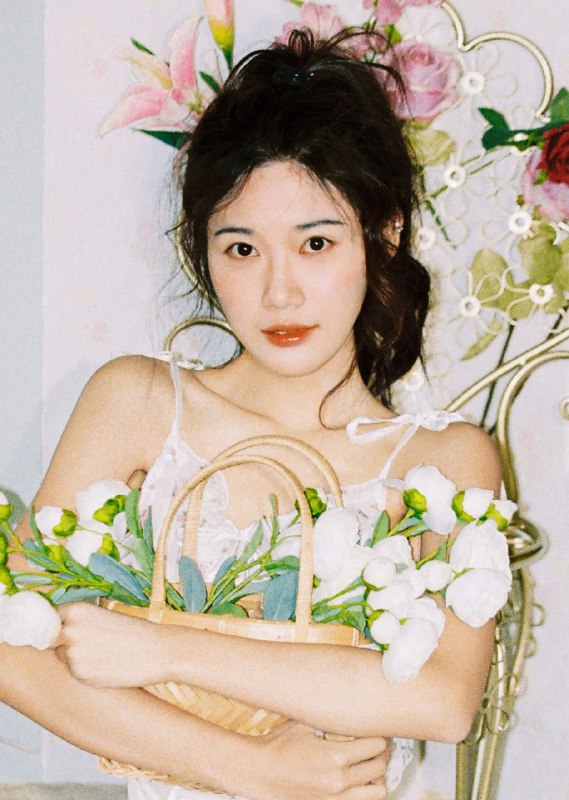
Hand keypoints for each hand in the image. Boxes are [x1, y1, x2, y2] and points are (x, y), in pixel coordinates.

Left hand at [55, 603, 168, 687]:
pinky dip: (83, 669)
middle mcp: (69, 630)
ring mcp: (72, 654)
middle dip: (63, 640)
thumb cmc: (134, 631)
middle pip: (51, 636)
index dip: (59, 622)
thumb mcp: (104, 615)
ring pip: (61, 655)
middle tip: (87, 641)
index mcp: (76, 610)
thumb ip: (79, 620)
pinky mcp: (79, 674)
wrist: (155, 651)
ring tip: (101, 653)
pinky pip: (72, 670)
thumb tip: (60, 627)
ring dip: (73, 655)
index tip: (64, 627)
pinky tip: (104, 664)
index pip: (51, 616)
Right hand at [242, 721, 390, 799]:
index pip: (377, 745)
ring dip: (378, 776)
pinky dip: (366, 791)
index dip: (380, 734)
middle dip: (382, 752)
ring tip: (372, 764)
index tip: (377, 729)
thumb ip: (328, 714)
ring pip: (377, 791)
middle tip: (378, 743)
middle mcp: (339, 780)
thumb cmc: (279, 745)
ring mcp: (335, 797)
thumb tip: (345, 697)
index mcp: (335, 755)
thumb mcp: (304, 723)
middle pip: (380, 766)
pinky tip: (360, 779)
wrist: (259, 771)